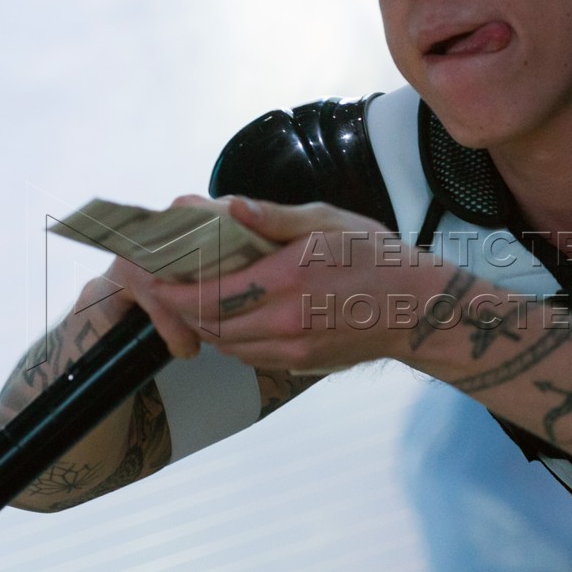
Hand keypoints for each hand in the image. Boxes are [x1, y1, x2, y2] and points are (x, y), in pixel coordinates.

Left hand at [130, 197, 450, 369]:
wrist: (417, 309)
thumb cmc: (376, 255)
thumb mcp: (328, 220)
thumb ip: (273, 217)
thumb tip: (229, 208)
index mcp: (287, 279)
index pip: (208, 294)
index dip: (171, 290)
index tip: (154, 276)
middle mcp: (285, 321)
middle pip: (209, 323)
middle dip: (180, 307)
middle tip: (166, 285)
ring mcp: (292, 348)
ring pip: (225, 343)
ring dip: (203, 323)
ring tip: (194, 298)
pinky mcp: (299, 363)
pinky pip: (248, 355)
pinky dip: (230, 337)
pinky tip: (232, 316)